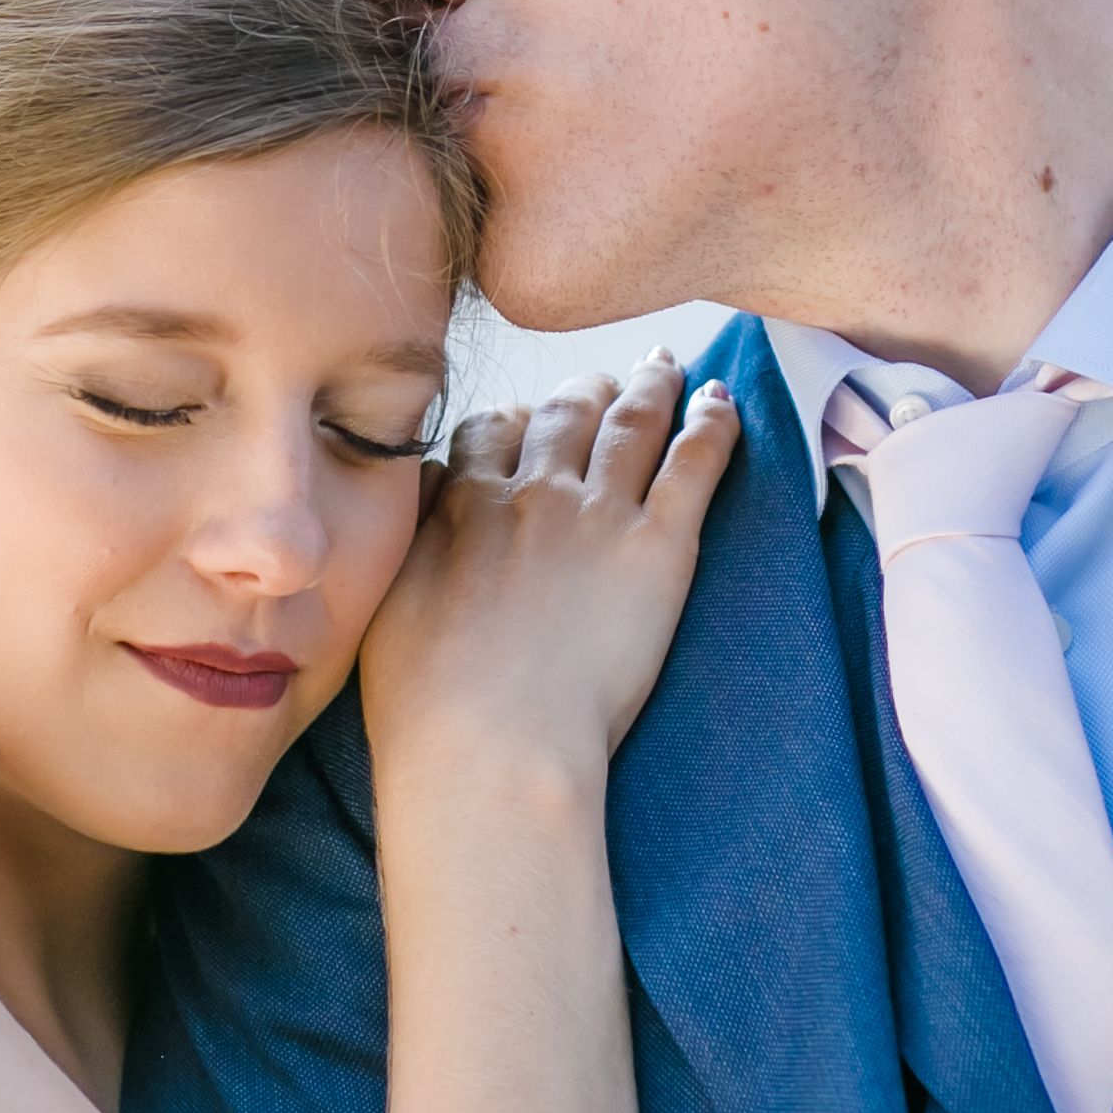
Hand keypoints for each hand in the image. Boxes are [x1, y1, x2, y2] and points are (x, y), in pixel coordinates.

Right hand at [359, 350, 739, 781]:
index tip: (524, 424)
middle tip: (603, 386)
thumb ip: (412, 538)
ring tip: (667, 366)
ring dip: (652, 385)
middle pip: (564, 412)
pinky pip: (694, 463)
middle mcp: (533, 493)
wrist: (490, 746)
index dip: (512, 421)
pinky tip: (723, 400)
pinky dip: (713, 423)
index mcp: (465, 505)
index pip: (490, 431)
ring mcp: (599, 516)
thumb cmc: (426, 703)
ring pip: (632, 422)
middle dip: (584, 392)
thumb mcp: (388, 604)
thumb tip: (423, 495)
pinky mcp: (658, 549)